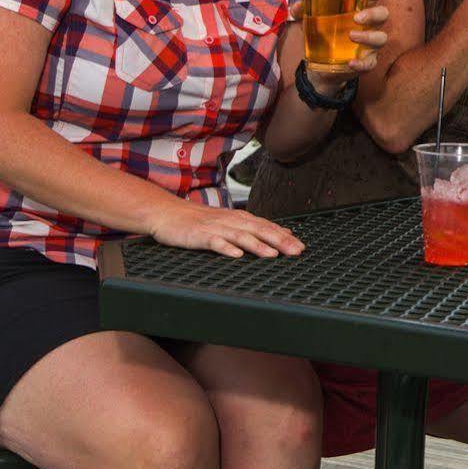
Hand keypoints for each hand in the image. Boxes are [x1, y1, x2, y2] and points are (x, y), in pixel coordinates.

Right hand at [149, 199, 303, 258]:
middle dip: (279, 241)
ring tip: (272, 255)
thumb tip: (283, 232)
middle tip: (296, 251)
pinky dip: (226, 248)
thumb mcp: (229, 221)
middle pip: (258, 230)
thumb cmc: (198, 220)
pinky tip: (237, 255)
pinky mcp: (198, 235)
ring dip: (258, 245)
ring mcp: (214, 227)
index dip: (285, 236)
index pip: (266, 226)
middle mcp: (229, 220)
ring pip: (240, 236)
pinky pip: (214, 242)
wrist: (166, 212)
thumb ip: (253, 227)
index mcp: (238, 218)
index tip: (301, 247)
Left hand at [306, 0, 387, 86]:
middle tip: (356, 17)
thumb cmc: (322, 36)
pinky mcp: (367, 62)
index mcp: (358, 10)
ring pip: (381, 37)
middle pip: (383, 14)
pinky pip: (371, 62)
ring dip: (369, 36)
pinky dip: (362, 63)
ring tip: (351, 36)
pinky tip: (350, 62)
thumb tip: (297, 7)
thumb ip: (304, 11)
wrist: (320, 67)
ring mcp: (369, 44)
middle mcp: (368, 25)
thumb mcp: (311, 21)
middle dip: (374, 14)